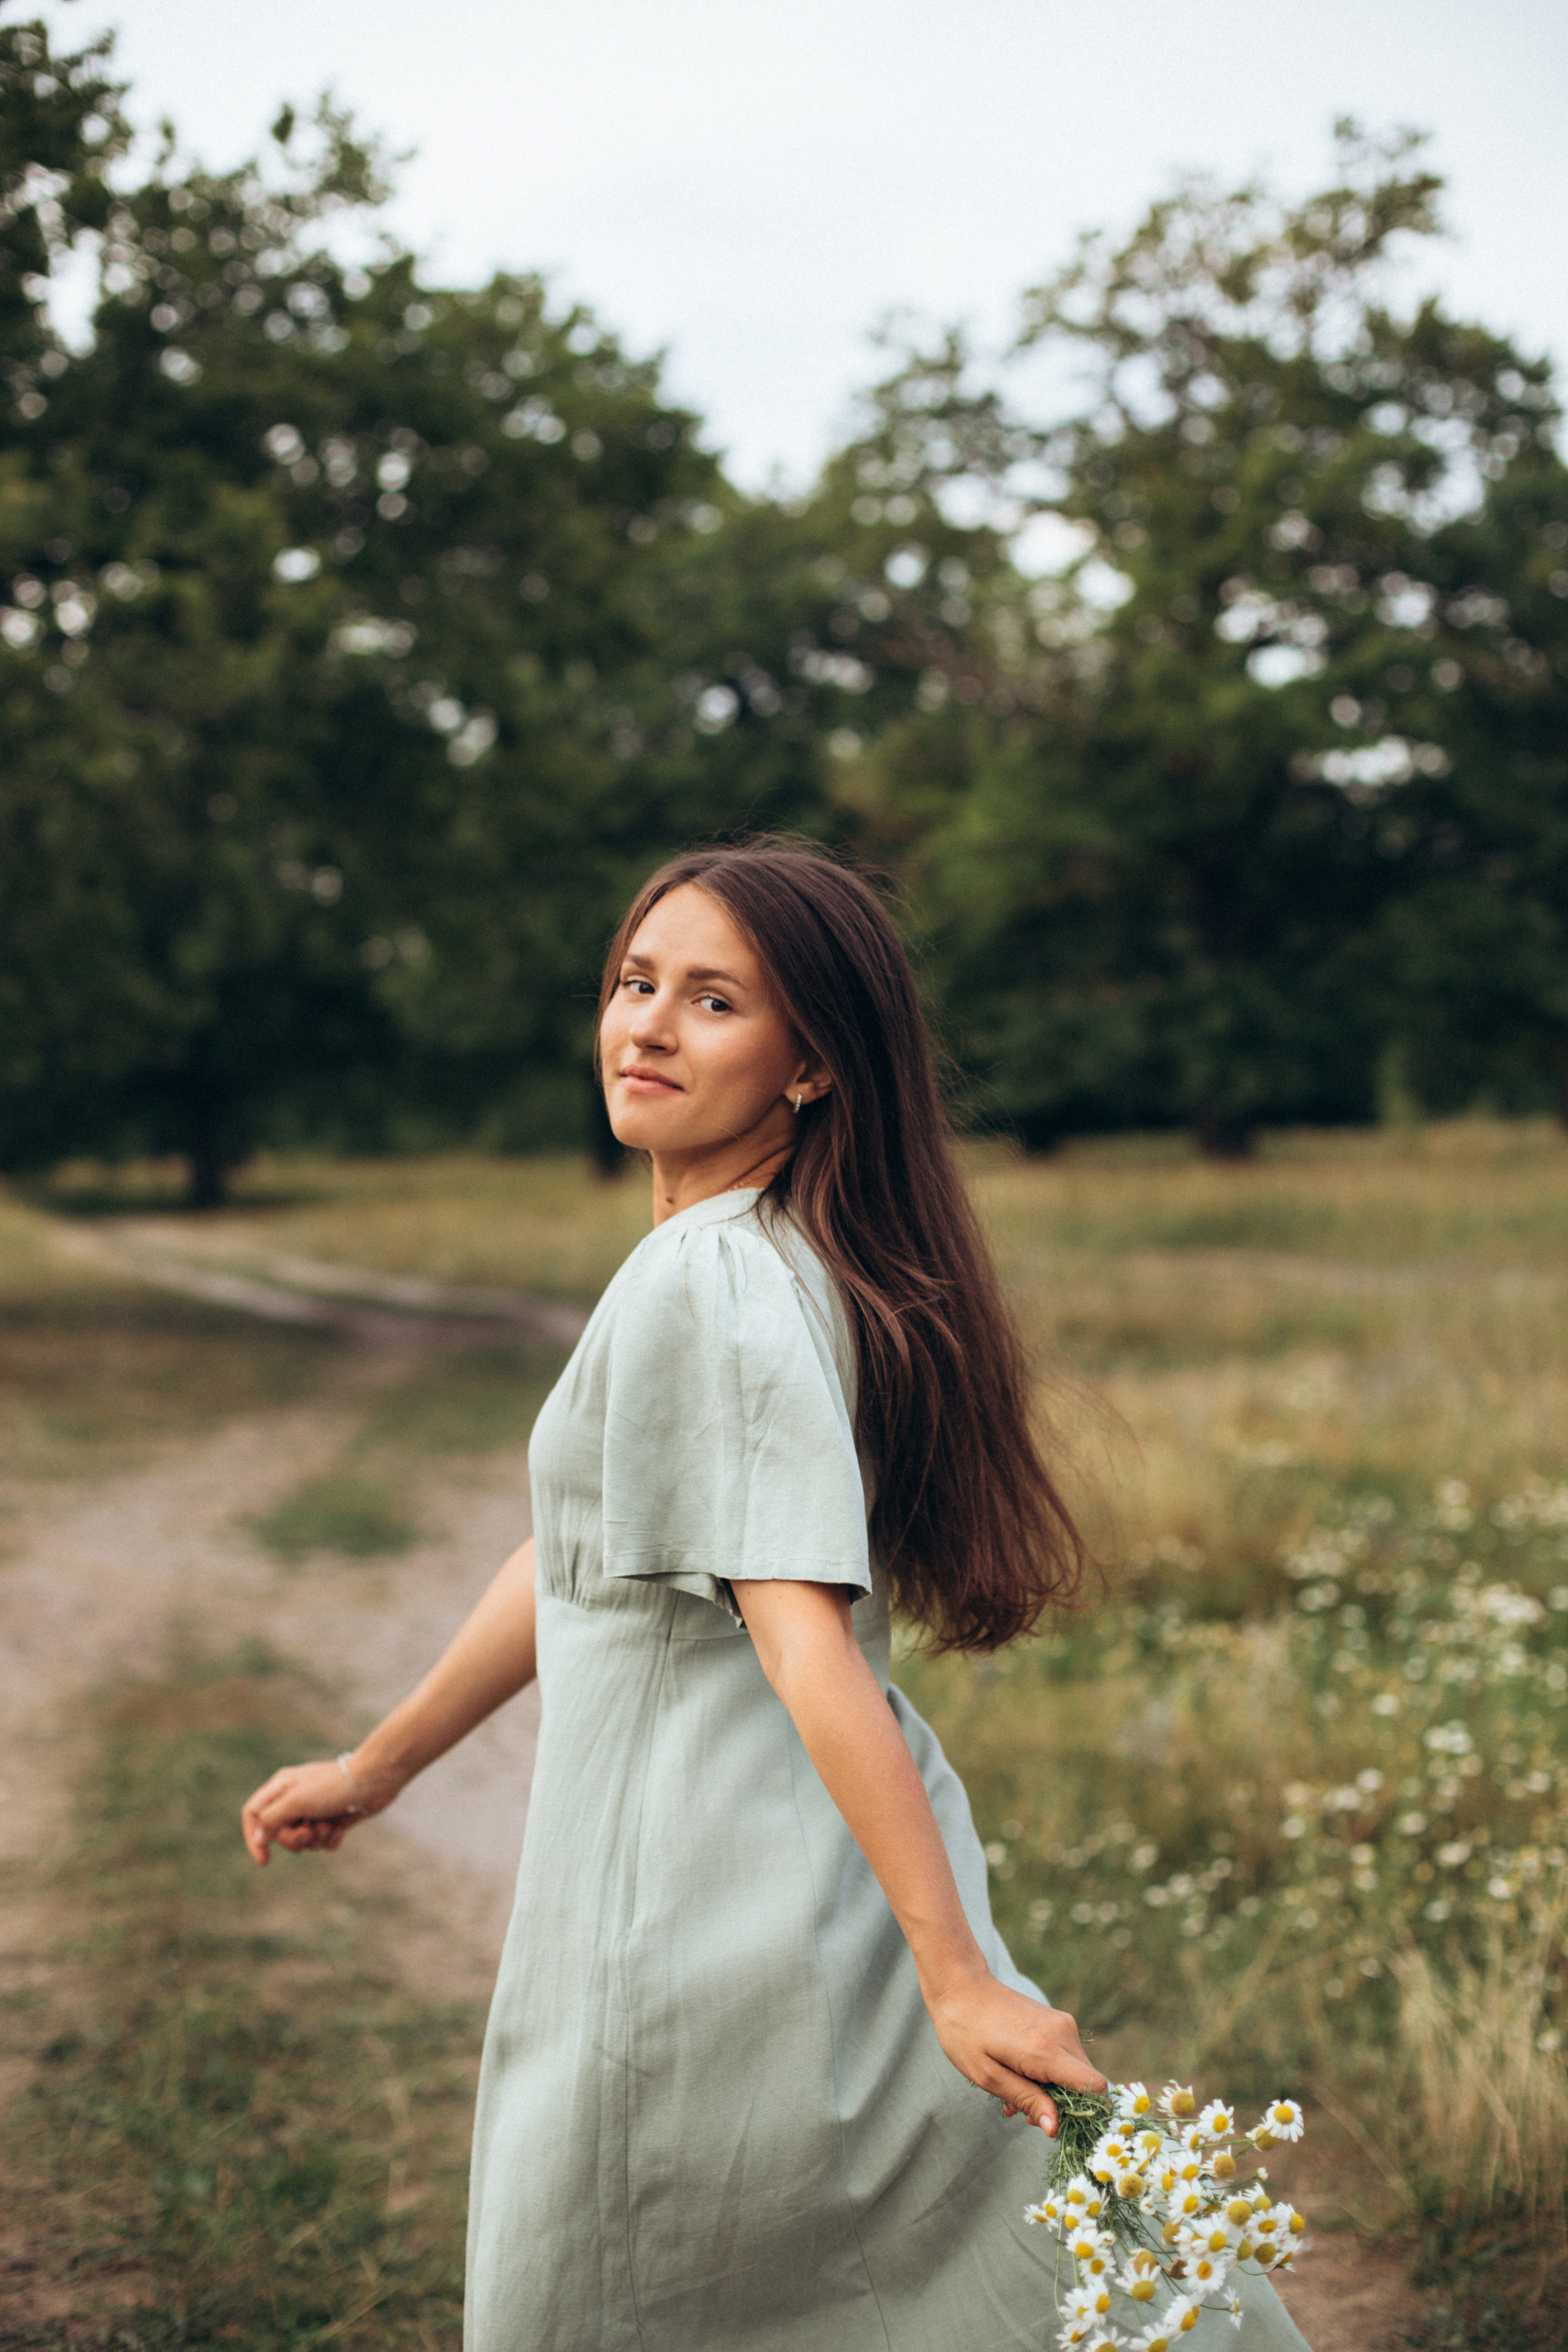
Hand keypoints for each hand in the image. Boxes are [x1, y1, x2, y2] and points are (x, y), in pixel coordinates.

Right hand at [240, 1754, 396, 1866]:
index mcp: (281, 1787)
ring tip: (329, 1825)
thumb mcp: (296, 1802)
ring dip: (316, 1839)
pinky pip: (322, 1842)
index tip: (265, 1861)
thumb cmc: (333, 1786)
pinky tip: (341, 1827)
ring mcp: (314, 1809)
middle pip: (279, 1833)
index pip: (253, 1813)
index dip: (253, 1837)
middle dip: (295, 1839)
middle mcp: (295, 1798)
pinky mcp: (333, 1819)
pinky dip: (330, 1839)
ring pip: (302, 1840)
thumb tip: (258, 1839)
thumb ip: (272, 1820)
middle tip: (309, 1831)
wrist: (374, 1781)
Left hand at [923, 1966, 1105, 2133]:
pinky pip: (1067, 2058)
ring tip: (1014, 2092)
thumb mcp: (988, 2076)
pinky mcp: (1058, 2021)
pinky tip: (1019, 2075)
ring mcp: (1062, 2023)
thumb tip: (1055, 2128)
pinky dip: (1049, 2074)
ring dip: (1052, 2091)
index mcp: (1045, 2049)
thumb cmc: (966, 2034)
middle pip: (1087, 2084)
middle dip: (1061, 2106)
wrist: (962, 1987)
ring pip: (1077, 2073)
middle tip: (1022, 2111)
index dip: (1085, 2112)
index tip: (1056, 2122)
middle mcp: (1062, 2033)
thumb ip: (1026, 2100)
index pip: (1095, 2086)